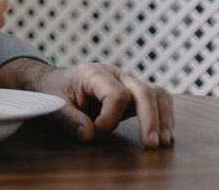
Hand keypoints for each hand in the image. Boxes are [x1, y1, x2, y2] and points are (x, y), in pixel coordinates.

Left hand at [33, 62, 173, 147]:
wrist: (54, 81)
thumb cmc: (54, 91)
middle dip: (150, 118)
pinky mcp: (134, 92)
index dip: (111, 117)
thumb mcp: (54, 104)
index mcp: (93, 73)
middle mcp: (114, 74)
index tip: (98, 130)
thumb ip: (70, 119)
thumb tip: (90, 135)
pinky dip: (164, 114)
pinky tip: (164, 134)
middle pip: (143, 90)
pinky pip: (158, 98)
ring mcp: (127, 81)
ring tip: (163, 142)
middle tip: (151, 144)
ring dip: (163, 117)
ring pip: (156, 93)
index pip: (116, 94)